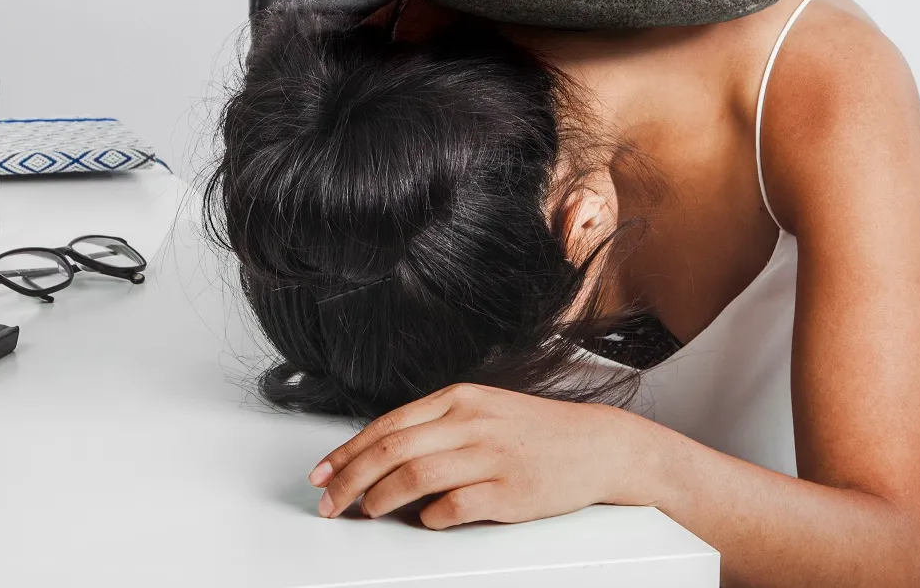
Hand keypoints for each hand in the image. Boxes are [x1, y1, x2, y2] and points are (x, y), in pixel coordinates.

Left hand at [308, 383, 649, 528]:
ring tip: (366, 512)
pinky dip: (431, 516)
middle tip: (329, 502)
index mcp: (457, 399)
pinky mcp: (509, 491)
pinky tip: (424, 520)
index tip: (322, 473)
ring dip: (381, 498)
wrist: (597, 445)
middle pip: (391, 451)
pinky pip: (455, 506)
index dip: (348, 452)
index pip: (387, 426)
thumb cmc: (534, 431)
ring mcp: (490, 456)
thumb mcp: (481, 410)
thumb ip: (435, 427)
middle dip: (350, 479)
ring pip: (415, 476)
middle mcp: (470, 422)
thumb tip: (380, 454)